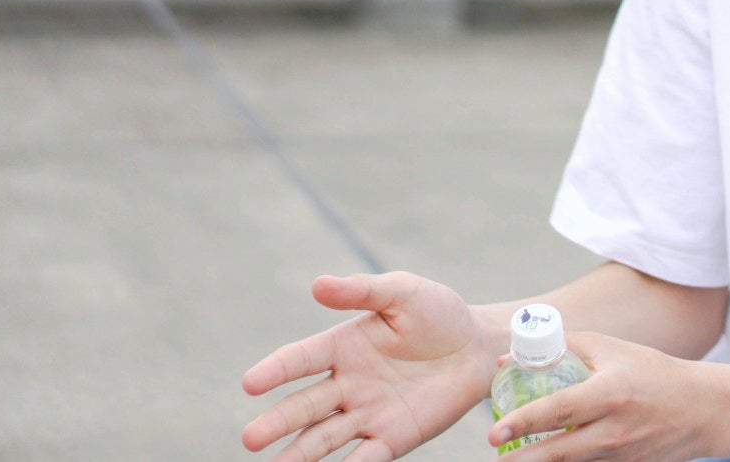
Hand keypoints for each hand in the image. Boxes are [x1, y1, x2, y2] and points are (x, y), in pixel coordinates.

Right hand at [242, 271, 495, 461]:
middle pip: (305, 405)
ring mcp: (367, 413)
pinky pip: (366, 457)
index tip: (250, 382)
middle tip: (250, 438)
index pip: (301, 359)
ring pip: (324, 438)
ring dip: (299, 454)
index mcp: (343, 346)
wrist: (479, 347)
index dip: (276, 370)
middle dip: (277, 422)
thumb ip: (363, 291)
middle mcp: (347, 384)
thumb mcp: (403, 293)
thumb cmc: (438, 314)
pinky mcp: (391, 437)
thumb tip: (317, 284)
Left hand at [489, 333, 717, 459]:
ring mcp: (620, 455)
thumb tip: (514, 356)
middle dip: (521, 461)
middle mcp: (615, 429)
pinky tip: (546, 460)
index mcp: (611, 392)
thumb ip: (566, 348)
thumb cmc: (653, 373)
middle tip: (495, 456)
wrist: (701, 410)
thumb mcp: (614, 351)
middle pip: (558, 453)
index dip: (524, 421)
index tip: (495, 431)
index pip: (560, 410)